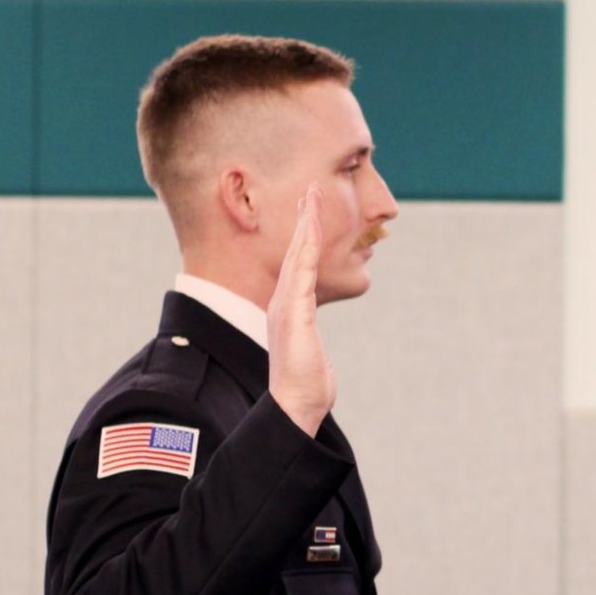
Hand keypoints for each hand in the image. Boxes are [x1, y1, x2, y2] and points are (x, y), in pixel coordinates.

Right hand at [268, 185, 335, 437]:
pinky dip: (306, 247)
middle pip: (295, 252)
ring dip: (306, 224)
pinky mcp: (293, 313)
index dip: (304, 236)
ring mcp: (286, 306)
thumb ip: (306, 337)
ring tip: (311, 196)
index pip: (298, 265)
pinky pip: (302, 272)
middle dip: (303, 219)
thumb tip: (308, 339)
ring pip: (297, 255)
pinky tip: (311, 227)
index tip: (310, 212)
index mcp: (289, 308)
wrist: (296, 405)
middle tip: (309, 189)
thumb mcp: (309, 351)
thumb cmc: (306, 384)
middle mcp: (284, 302)